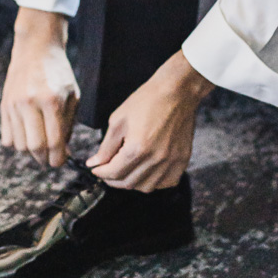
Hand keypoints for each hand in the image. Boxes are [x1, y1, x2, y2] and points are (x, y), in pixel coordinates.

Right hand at [1, 8, 79, 167]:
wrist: (36, 49)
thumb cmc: (58, 73)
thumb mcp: (72, 95)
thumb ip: (68, 125)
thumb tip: (63, 153)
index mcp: (52, 100)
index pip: (54, 141)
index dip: (58, 158)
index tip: (60, 162)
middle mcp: (30, 103)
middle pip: (35, 147)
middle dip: (44, 159)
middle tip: (50, 159)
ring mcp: (14, 104)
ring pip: (20, 145)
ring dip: (31, 151)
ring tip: (40, 142)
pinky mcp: (4, 106)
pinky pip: (7, 137)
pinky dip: (18, 142)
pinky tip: (28, 133)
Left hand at [86, 51, 214, 191]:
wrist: (177, 91)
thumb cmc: (147, 100)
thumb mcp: (119, 120)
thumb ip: (106, 146)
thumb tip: (94, 163)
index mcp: (137, 149)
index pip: (113, 173)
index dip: (100, 173)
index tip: (96, 169)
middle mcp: (155, 159)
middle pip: (128, 183)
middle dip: (113, 179)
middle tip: (108, 170)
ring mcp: (171, 161)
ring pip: (146, 187)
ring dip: (133, 182)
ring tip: (127, 169)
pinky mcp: (182, 160)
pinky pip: (166, 182)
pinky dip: (155, 181)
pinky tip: (148, 170)